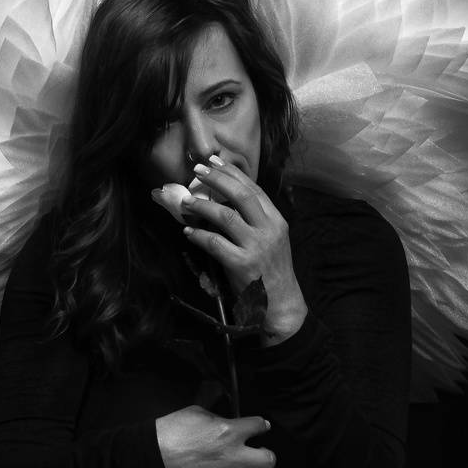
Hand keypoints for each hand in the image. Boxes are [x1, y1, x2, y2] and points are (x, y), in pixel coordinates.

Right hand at [154, 406, 285, 467]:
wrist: (150, 458)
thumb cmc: (170, 430)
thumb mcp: (196, 412)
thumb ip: (218, 418)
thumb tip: (226, 423)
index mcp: (231, 431)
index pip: (258, 426)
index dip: (261, 426)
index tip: (261, 428)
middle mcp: (236, 457)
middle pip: (268, 460)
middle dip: (267, 458)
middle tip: (262, 459)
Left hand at [179, 156, 306, 318]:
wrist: (281, 305)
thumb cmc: (271, 272)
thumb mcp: (271, 240)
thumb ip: (255, 221)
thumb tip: (226, 199)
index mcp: (276, 221)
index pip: (254, 189)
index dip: (233, 173)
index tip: (215, 162)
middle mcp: (268, 230)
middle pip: (241, 195)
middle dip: (217, 180)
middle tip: (198, 171)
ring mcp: (256, 247)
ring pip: (225, 216)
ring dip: (202, 206)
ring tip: (186, 202)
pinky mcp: (242, 264)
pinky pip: (214, 243)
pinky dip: (198, 235)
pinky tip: (188, 231)